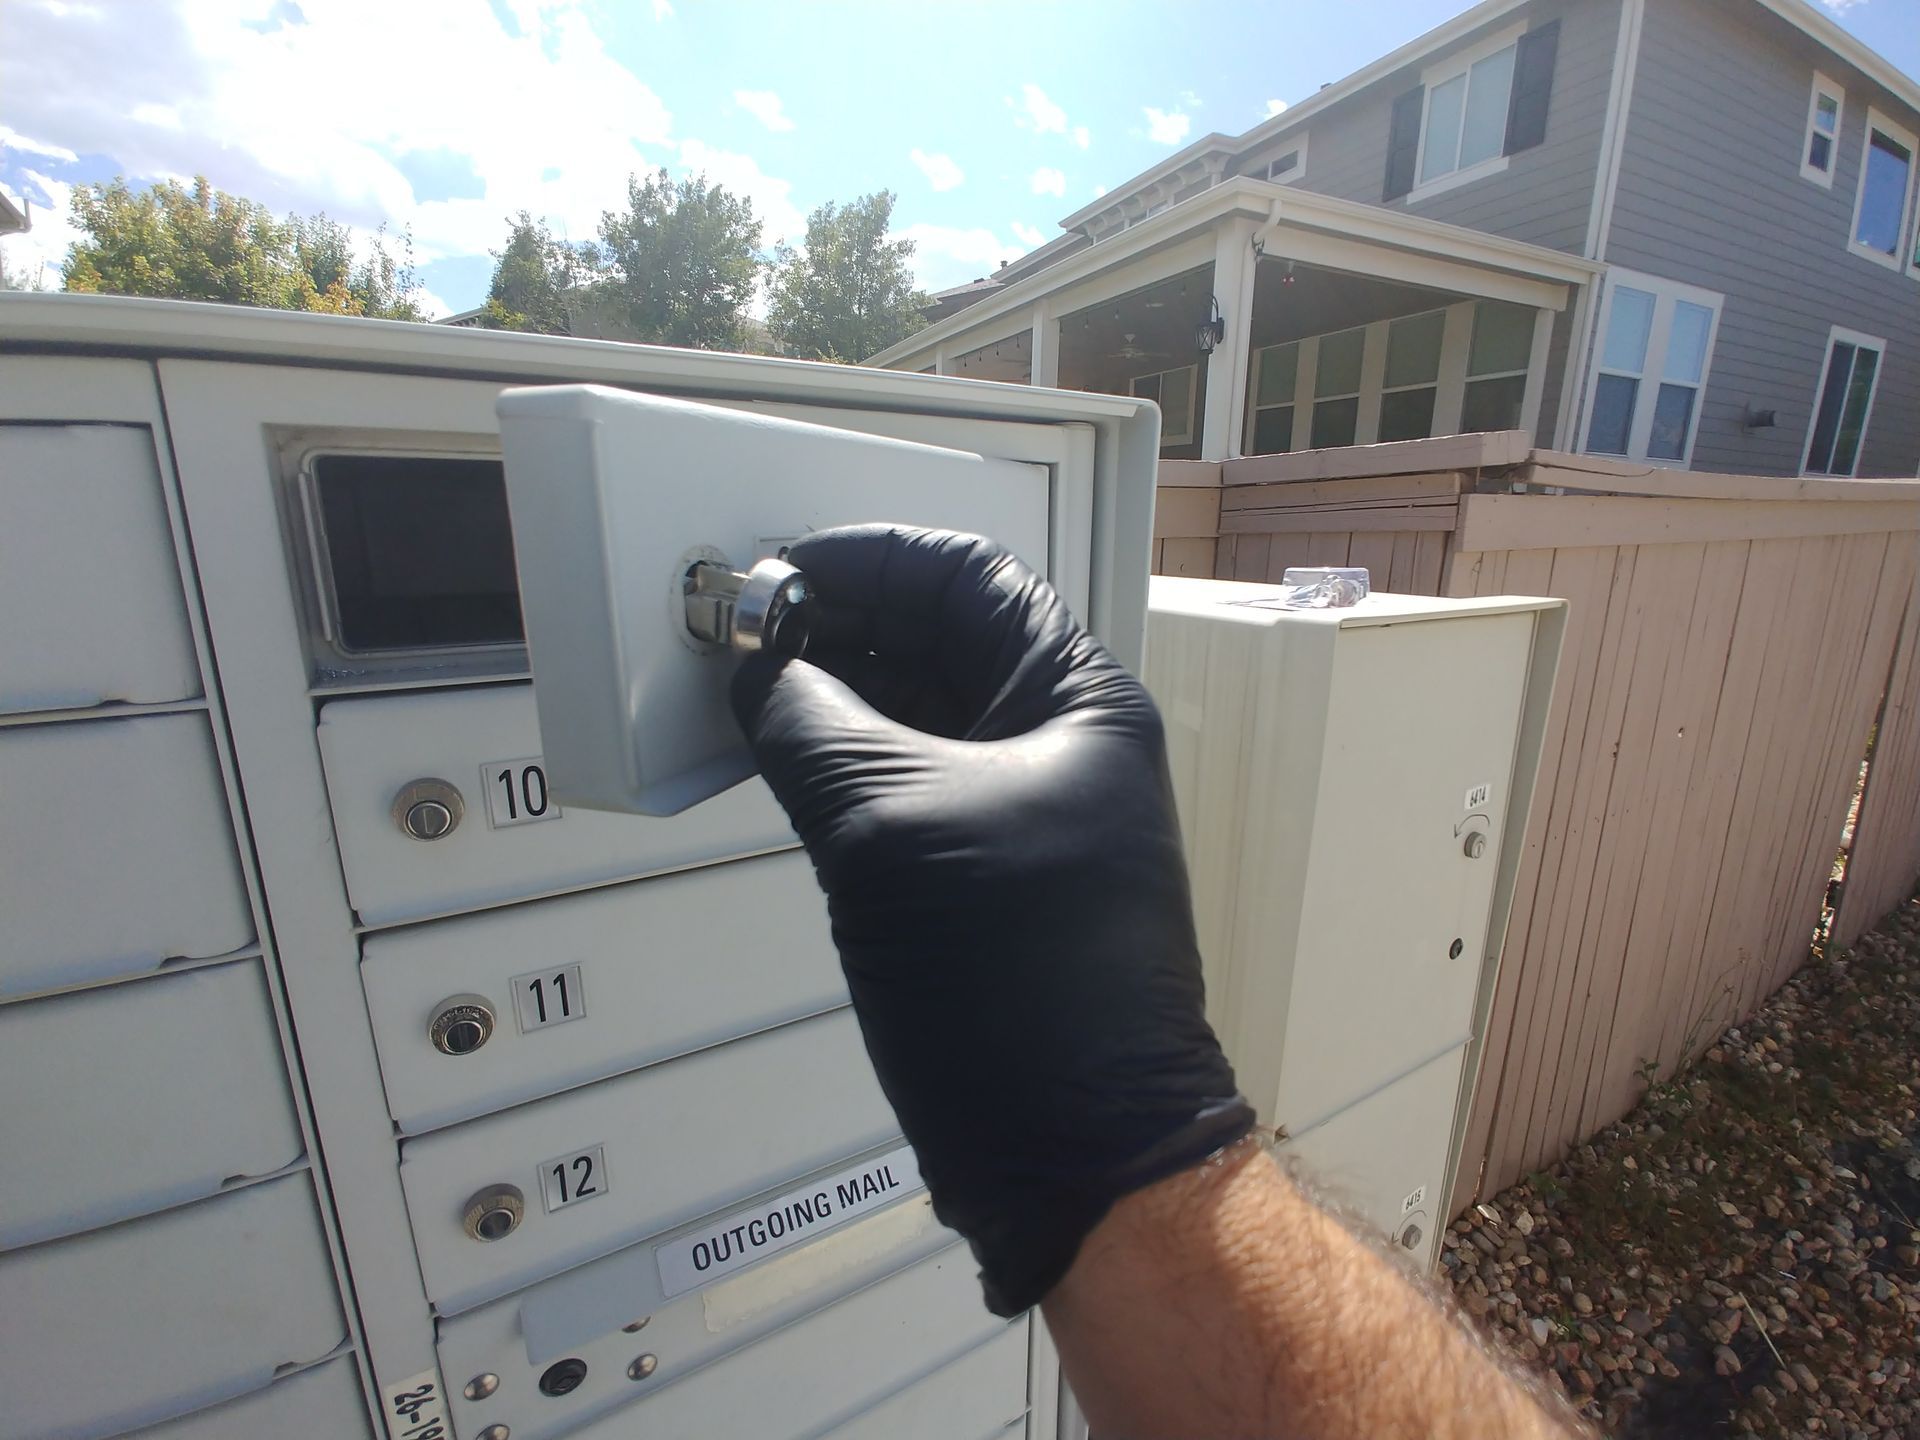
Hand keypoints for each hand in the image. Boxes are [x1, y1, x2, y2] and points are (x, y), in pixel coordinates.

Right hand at [730, 525, 1251, 1314]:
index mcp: (1077, 702)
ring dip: (832, 696)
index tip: (776, 572)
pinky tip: (776, 761)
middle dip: (837, 628)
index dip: (865, 560)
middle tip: (740, 633)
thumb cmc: (1023, 986)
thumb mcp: (890, 829)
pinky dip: (841, 765)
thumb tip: (759, 675)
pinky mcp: (984, 877)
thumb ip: (812, 730)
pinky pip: (906, 786)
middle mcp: (1059, 745)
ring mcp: (1023, 814)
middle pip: (938, 641)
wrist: (1075, 1151)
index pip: (967, 578)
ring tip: (743, 691)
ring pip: (917, 715)